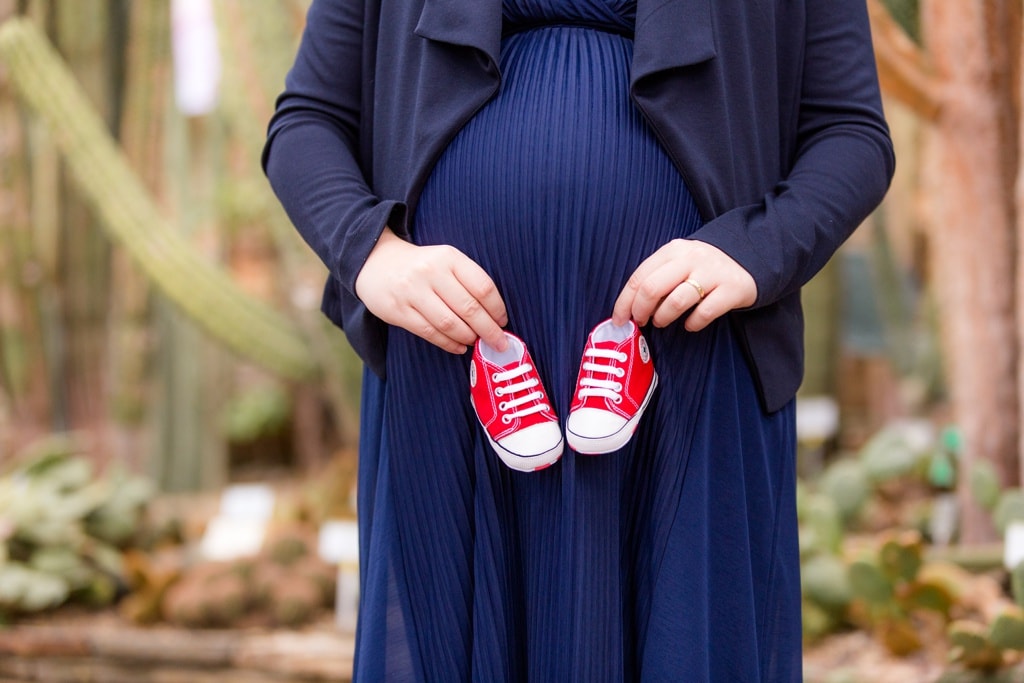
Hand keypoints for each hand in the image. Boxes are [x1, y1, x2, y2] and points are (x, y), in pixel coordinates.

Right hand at [355, 228, 508, 353]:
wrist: (376, 262)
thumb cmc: (422, 266)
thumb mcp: (445, 260)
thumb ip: (468, 281)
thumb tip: (494, 316)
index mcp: (448, 257)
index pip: (482, 286)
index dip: (497, 309)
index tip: (503, 321)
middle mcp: (431, 272)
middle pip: (469, 308)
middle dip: (489, 330)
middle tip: (500, 343)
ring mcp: (412, 292)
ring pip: (450, 323)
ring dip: (469, 337)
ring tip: (478, 343)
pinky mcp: (399, 311)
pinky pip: (430, 333)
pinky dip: (449, 343)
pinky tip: (460, 346)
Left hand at [612, 239, 756, 331]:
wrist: (750, 257)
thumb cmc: (704, 266)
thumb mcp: (679, 261)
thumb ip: (657, 277)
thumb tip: (630, 307)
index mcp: (673, 250)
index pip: (639, 277)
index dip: (624, 302)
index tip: (619, 319)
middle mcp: (691, 259)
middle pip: (652, 288)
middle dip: (640, 310)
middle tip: (642, 321)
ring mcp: (712, 273)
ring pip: (675, 301)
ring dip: (663, 317)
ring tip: (663, 322)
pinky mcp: (731, 290)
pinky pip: (704, 313)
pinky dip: (692, 323)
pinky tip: (690, 324)